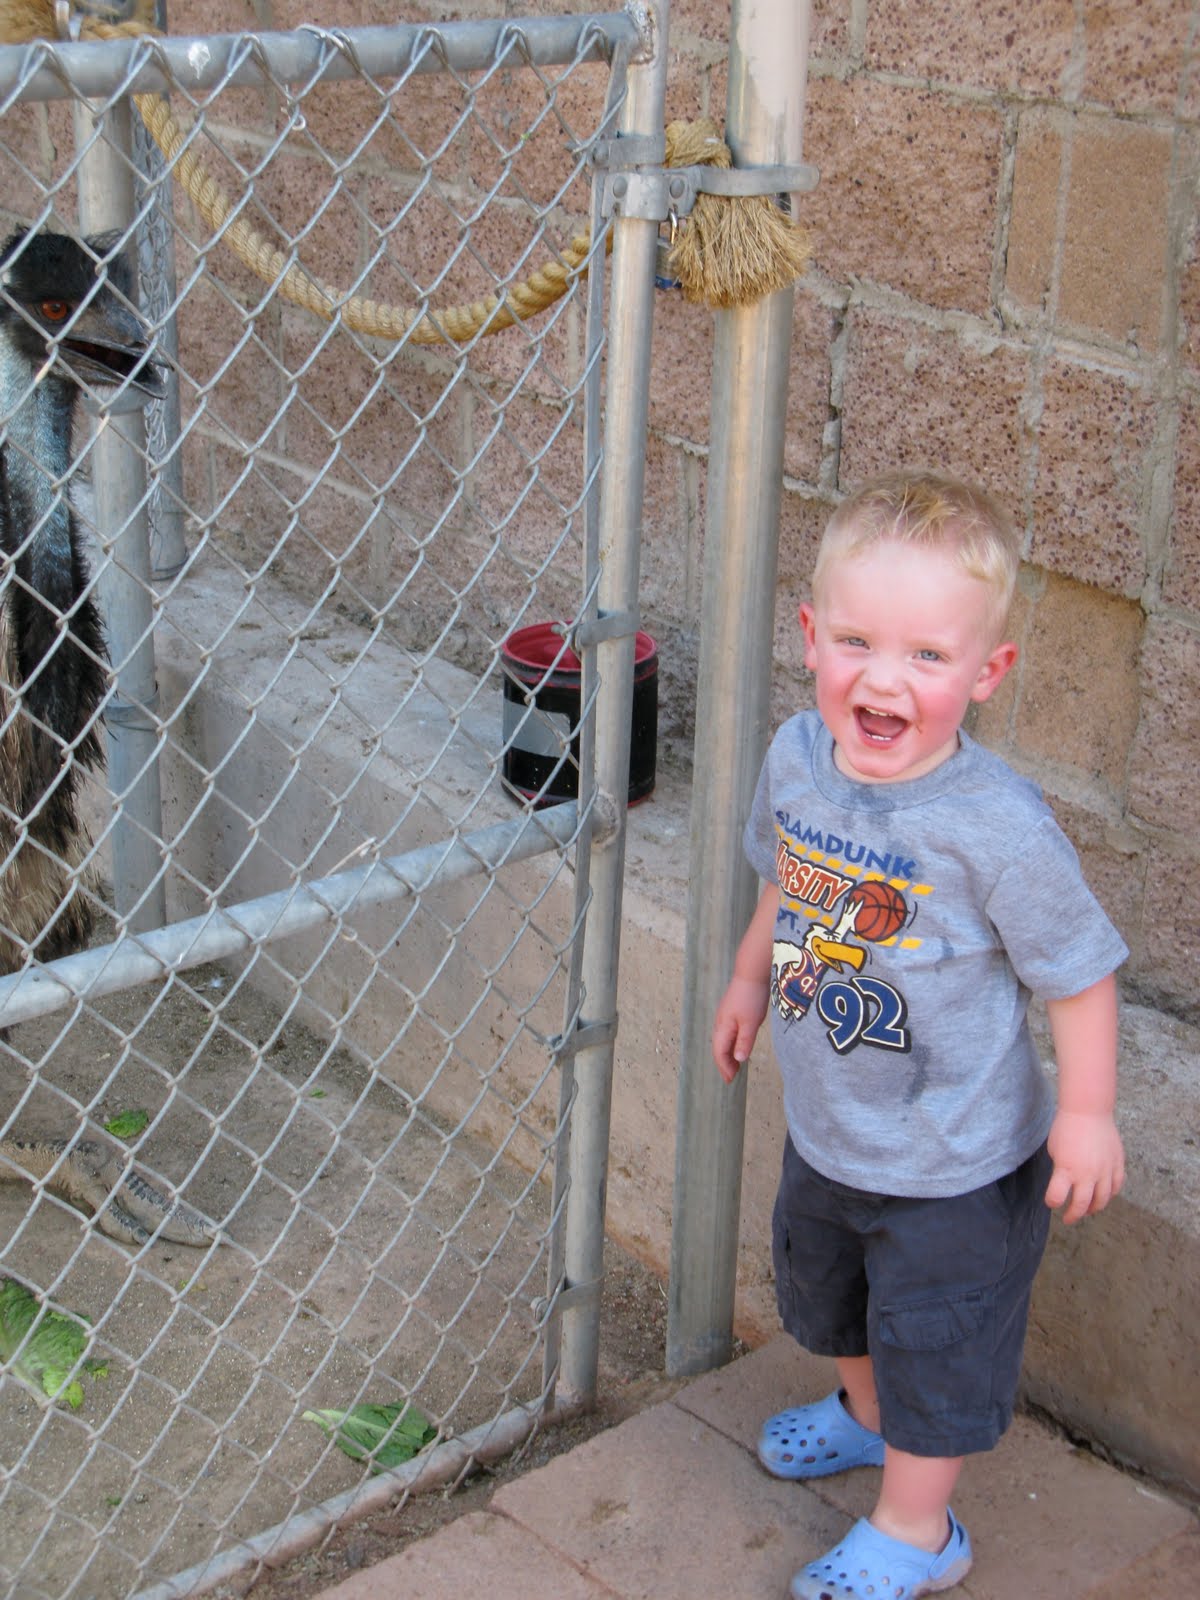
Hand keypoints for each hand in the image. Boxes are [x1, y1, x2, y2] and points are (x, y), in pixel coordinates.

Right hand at [712, 976, 768, 1084]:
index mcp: (723, 1026)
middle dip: (724, 1063)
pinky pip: (728, 1031)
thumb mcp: (750, 1022)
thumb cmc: (751, 996)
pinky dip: (731, 1042)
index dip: (724, 1067)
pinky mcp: (732, 1009)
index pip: (719, 1052)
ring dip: (727, 1053)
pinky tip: (738, 1043)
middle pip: (718, 1047)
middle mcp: (720, 1021)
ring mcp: (725, 1015)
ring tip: (735, 1064)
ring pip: (723, 1039)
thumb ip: (744, 1042)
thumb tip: (738, 1060)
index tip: (730, 1080)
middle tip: (732, 1076)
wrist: (752, 972)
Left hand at [1045, 1109, 1124, 1223]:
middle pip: (1081, 1205)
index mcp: (1066, 1170)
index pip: (1057, 1197)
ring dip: (1094, 1208)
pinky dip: (1110, 1194)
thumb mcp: (1054, 1150)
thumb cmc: (1066, 1128)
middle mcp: (1087, 1174)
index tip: (1051, 1202)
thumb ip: (1060, 1169)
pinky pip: (1116, 1187)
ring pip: (1102, 1200)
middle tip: (1069, 1218)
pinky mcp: (1117, 1165)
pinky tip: (1104, 1195)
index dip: (1052, 1202)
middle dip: (1073, 1214)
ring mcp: (1105, 1171)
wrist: (1088, 1111)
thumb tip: (1065, 1182)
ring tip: (1087, 1209)